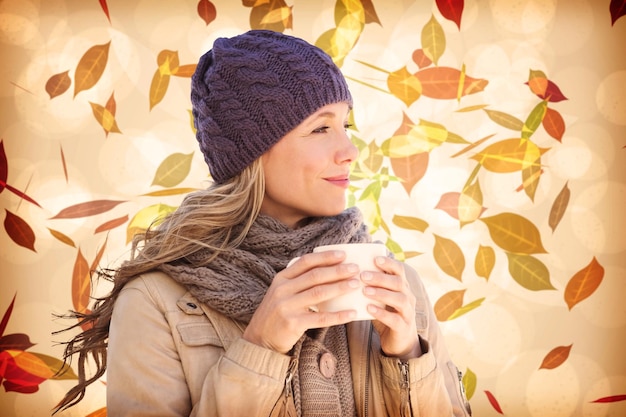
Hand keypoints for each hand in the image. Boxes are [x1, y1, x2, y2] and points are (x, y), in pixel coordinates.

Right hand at [243, 250, 360, 353]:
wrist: (259, 338)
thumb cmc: (277, 312)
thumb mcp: (281, 292)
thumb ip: (298, 281)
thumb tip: (328, 270)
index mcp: (281, 279)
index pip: (305, 262)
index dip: (325, 257)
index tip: (343, 254)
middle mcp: (282, 290)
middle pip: (315, 276)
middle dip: (337, 271)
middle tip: (355, 269)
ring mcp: (287, 307)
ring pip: (319, 293)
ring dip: (340, 288)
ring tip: (355, 285)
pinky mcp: (293, 324)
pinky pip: (321, 318)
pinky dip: (338, 315)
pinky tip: (351, 313)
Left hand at [361, 257, 421, 360]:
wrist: (399, 342)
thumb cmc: (386, 315)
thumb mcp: (380, 299)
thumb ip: (371, 286)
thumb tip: (349, 272)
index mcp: (402, 287)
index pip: (399, 270)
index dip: (389, 263)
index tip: (375, 259)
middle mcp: (408, 297)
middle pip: (398, 283)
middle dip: (380, 277)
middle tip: (363, 275)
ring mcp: (408, 313)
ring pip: (400, 299)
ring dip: (382, 293)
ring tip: (365, 291)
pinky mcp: (403, 328)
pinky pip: (395, 319)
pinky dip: (381, 313)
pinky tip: (369, 309)